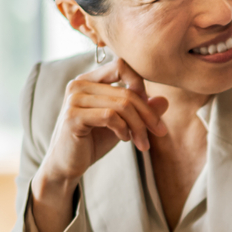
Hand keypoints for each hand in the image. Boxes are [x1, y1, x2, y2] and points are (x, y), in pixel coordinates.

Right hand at [31, 58, 168, 231]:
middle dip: (148, 115)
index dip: (141, 85)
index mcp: (89, 80)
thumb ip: (142, 111)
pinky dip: (124, 129)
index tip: (150, 110)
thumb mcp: (123, 123)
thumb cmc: (93, 141)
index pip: (122, 66)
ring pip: (122, 105)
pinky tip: (124, 139)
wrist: (66, 165)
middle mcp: (79, 84)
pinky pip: (110, 116)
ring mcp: (74, 99)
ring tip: (142, 142)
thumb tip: (165, 100)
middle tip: (160, 132)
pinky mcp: (73, 116)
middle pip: (127, 92)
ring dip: (139, 127)